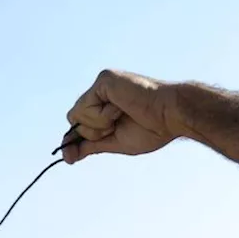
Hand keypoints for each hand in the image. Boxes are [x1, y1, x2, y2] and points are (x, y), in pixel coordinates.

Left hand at [62, 70, 176, 163]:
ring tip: (122, 116)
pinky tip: (121, 109)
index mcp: (105, 104)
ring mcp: (102, 84)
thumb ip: (91, 146)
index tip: (69, 158)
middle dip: (93, 132)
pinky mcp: (104, 79)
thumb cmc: (152, 129)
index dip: (74, 139)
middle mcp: (101, 91)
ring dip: (98, 125)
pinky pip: (86, 107)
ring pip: (76, 115)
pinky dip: (102, 117)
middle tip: (118, 126)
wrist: (171, 116)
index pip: (78, 122)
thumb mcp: (115, 142)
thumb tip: (67, 156)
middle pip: (73, 119)